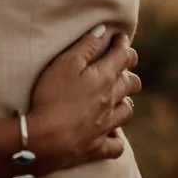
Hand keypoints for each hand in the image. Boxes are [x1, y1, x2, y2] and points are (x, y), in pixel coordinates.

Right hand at [24, 26, 139, 173]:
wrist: (46, 139)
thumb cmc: (53, 96)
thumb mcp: (65, 63)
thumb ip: (85, 46)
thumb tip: (103, 30)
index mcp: (104, 78)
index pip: (123, 57)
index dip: (123, 45)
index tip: (121, 38)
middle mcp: (111, 101)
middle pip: (130, 83)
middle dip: (129, 71)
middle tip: (123, 65)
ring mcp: (106, 125)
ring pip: (127, 111)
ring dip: (126, 101)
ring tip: (121, 97)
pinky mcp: (97, 146)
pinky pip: (116, 145)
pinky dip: (117, 139)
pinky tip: (114, 135)